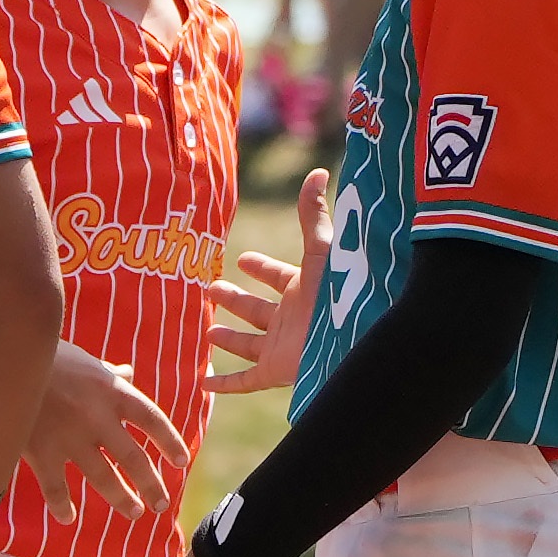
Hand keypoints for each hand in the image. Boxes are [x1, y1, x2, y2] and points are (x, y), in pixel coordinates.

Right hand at [33, 337, 185, 517]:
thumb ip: (109, 374)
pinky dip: (63, 506)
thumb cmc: (47, 355)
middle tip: (160, 504)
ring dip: (122, 499)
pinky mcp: (40, 451)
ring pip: (104, 479)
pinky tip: (68, 518)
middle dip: (151, 485)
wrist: (3, 356)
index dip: (170, 443)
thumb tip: (127, 372)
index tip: (181, 461)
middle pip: (134, 459)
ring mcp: (69, 437)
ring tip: (134, 512)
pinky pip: (56, 488)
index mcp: (113, 391)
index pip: (152, 420)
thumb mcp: (86, 361)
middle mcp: (97, 417)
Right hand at [212, 176, 326, 399]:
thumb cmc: (341, 293)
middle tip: (211, 289)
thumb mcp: (322, 251)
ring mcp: (282, 346)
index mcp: (301, 288)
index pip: (277, 275)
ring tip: (207, 331)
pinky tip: (203, 383)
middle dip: (235, 300)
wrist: (354, 341)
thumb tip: (315, 172)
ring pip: (248, 343)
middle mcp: (290, 318)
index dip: (260, 267)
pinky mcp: (275, 371)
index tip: (242, 260)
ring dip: (228, 338)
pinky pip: (244, 380)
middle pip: (256, 309)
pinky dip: (224, 384)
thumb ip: (313, 215)